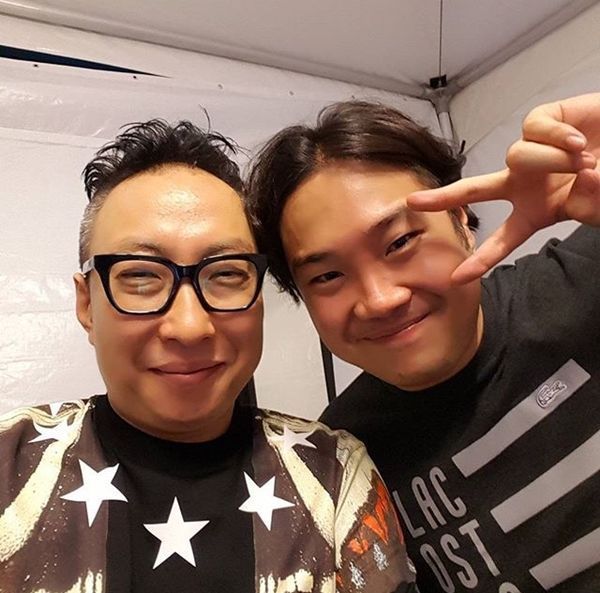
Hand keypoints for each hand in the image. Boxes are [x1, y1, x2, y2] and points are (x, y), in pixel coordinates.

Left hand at [407, 93, 599, 282]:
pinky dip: (558, 136)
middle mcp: (524, 183)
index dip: (482, 260)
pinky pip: (533, 129)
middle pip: (473, 191)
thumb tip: (585, 180)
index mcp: (535, 211)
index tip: (456, 280)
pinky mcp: (541, 121)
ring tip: (583, 162)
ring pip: (516, 157)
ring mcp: (530, 153)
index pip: (503, 240)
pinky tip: (580, 141)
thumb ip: (592, 204)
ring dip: (551, 162)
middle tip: (412, 204)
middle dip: (443, 197)